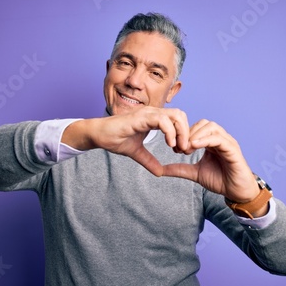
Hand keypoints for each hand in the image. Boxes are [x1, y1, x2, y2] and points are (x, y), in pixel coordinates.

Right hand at [62, 107, 190, 175]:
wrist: (99, 135)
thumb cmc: (115, 139)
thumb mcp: (137, 153)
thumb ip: (149, 160)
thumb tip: (160, 173)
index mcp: (153, 118)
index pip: (177, 119)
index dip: (183, 134)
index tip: (181, 150)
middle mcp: (153, 113)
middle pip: (180, 115)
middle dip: (186, 133)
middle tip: (184, 150)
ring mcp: (148, 113)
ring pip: (175, 116)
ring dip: (181, 132)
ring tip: (179, 148)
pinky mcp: (141, 117)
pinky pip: (162, 121)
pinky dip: (170, 132)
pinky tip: (170, 144)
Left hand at [162, 119, 260, 204]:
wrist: (236, 192)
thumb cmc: (219, 181)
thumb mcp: (194, 173)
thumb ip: (179, 169)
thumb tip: (161, 170)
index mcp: (211, 142)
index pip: (196, 127)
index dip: (183, 135)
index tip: (174, 148)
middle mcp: (220, 139)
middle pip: (203, 123)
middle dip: (188, 133)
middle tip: (180, 149)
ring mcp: (227, 142)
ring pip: (211, 127)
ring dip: (196, 135)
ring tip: (187, 148)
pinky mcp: (233, 149)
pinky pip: (219, 138)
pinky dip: (206, 140)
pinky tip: (194, 146)